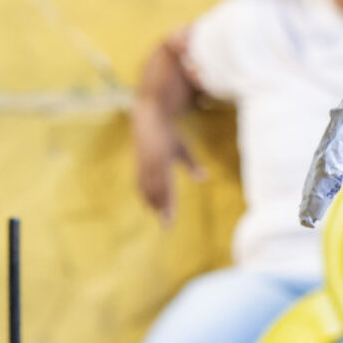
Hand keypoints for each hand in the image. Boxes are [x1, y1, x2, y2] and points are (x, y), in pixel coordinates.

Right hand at [132, 108, 202, 225]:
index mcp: (164, 161)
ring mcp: (143, 164)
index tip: (171, 217)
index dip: (169, 204)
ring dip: (152, 203)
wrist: (148, 119)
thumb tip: (204, 178)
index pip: (167, 187)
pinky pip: (139, 183)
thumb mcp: (184, 147)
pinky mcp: (138, 163)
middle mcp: (152, 165)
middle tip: (167, 224)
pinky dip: (143, 194)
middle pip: (157, 192)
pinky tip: (147, 205)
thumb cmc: (170, 134)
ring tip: (158, 216)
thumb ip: (192, 164)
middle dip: (162, 209)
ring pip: (147, 188)